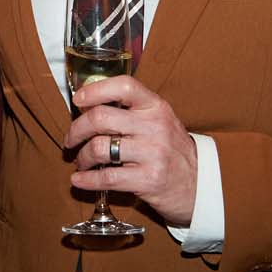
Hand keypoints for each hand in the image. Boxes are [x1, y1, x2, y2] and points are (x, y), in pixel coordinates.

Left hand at [64, 75, 197, 224]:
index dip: (95, 90)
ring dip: (82, 157)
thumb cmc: (172, 151)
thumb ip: (132, 112)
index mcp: (156, 107)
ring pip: (99, 148)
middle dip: (76, 129)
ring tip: (81, 161)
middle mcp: (155, 126)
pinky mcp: (148, 179)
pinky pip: (107, 177)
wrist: (200, 185)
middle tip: (71, 139)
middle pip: (100, 118)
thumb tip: (88, 108)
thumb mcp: (160, 121)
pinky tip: (79, 180)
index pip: (124, 86)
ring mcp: (152, 153)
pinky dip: (86, 180)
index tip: (79, 100)